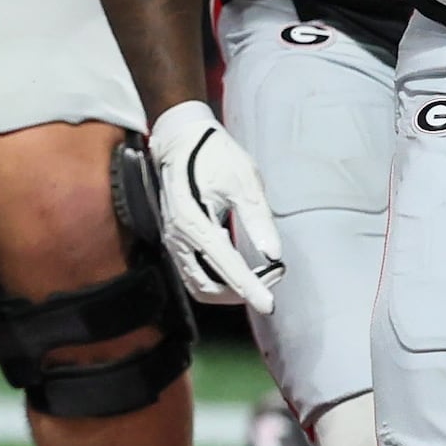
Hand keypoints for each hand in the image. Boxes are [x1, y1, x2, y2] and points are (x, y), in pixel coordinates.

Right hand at [145, 100, 283, 311]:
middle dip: (241, 291)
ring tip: (259, 278)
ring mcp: (173, 241)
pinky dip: (216, 281)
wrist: (182, 140)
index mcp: (193, 221)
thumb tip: (273, 254)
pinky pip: (193, 274)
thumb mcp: (243, 180)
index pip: (225, 266)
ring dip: (228, 290)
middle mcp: (177, 237)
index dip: (249, 288)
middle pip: (208, 287)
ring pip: (199, 285)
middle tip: (273, 278)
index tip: (269, 305)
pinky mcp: (175, 241)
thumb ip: (257, 218)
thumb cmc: (214, 155)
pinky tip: (238, 270)